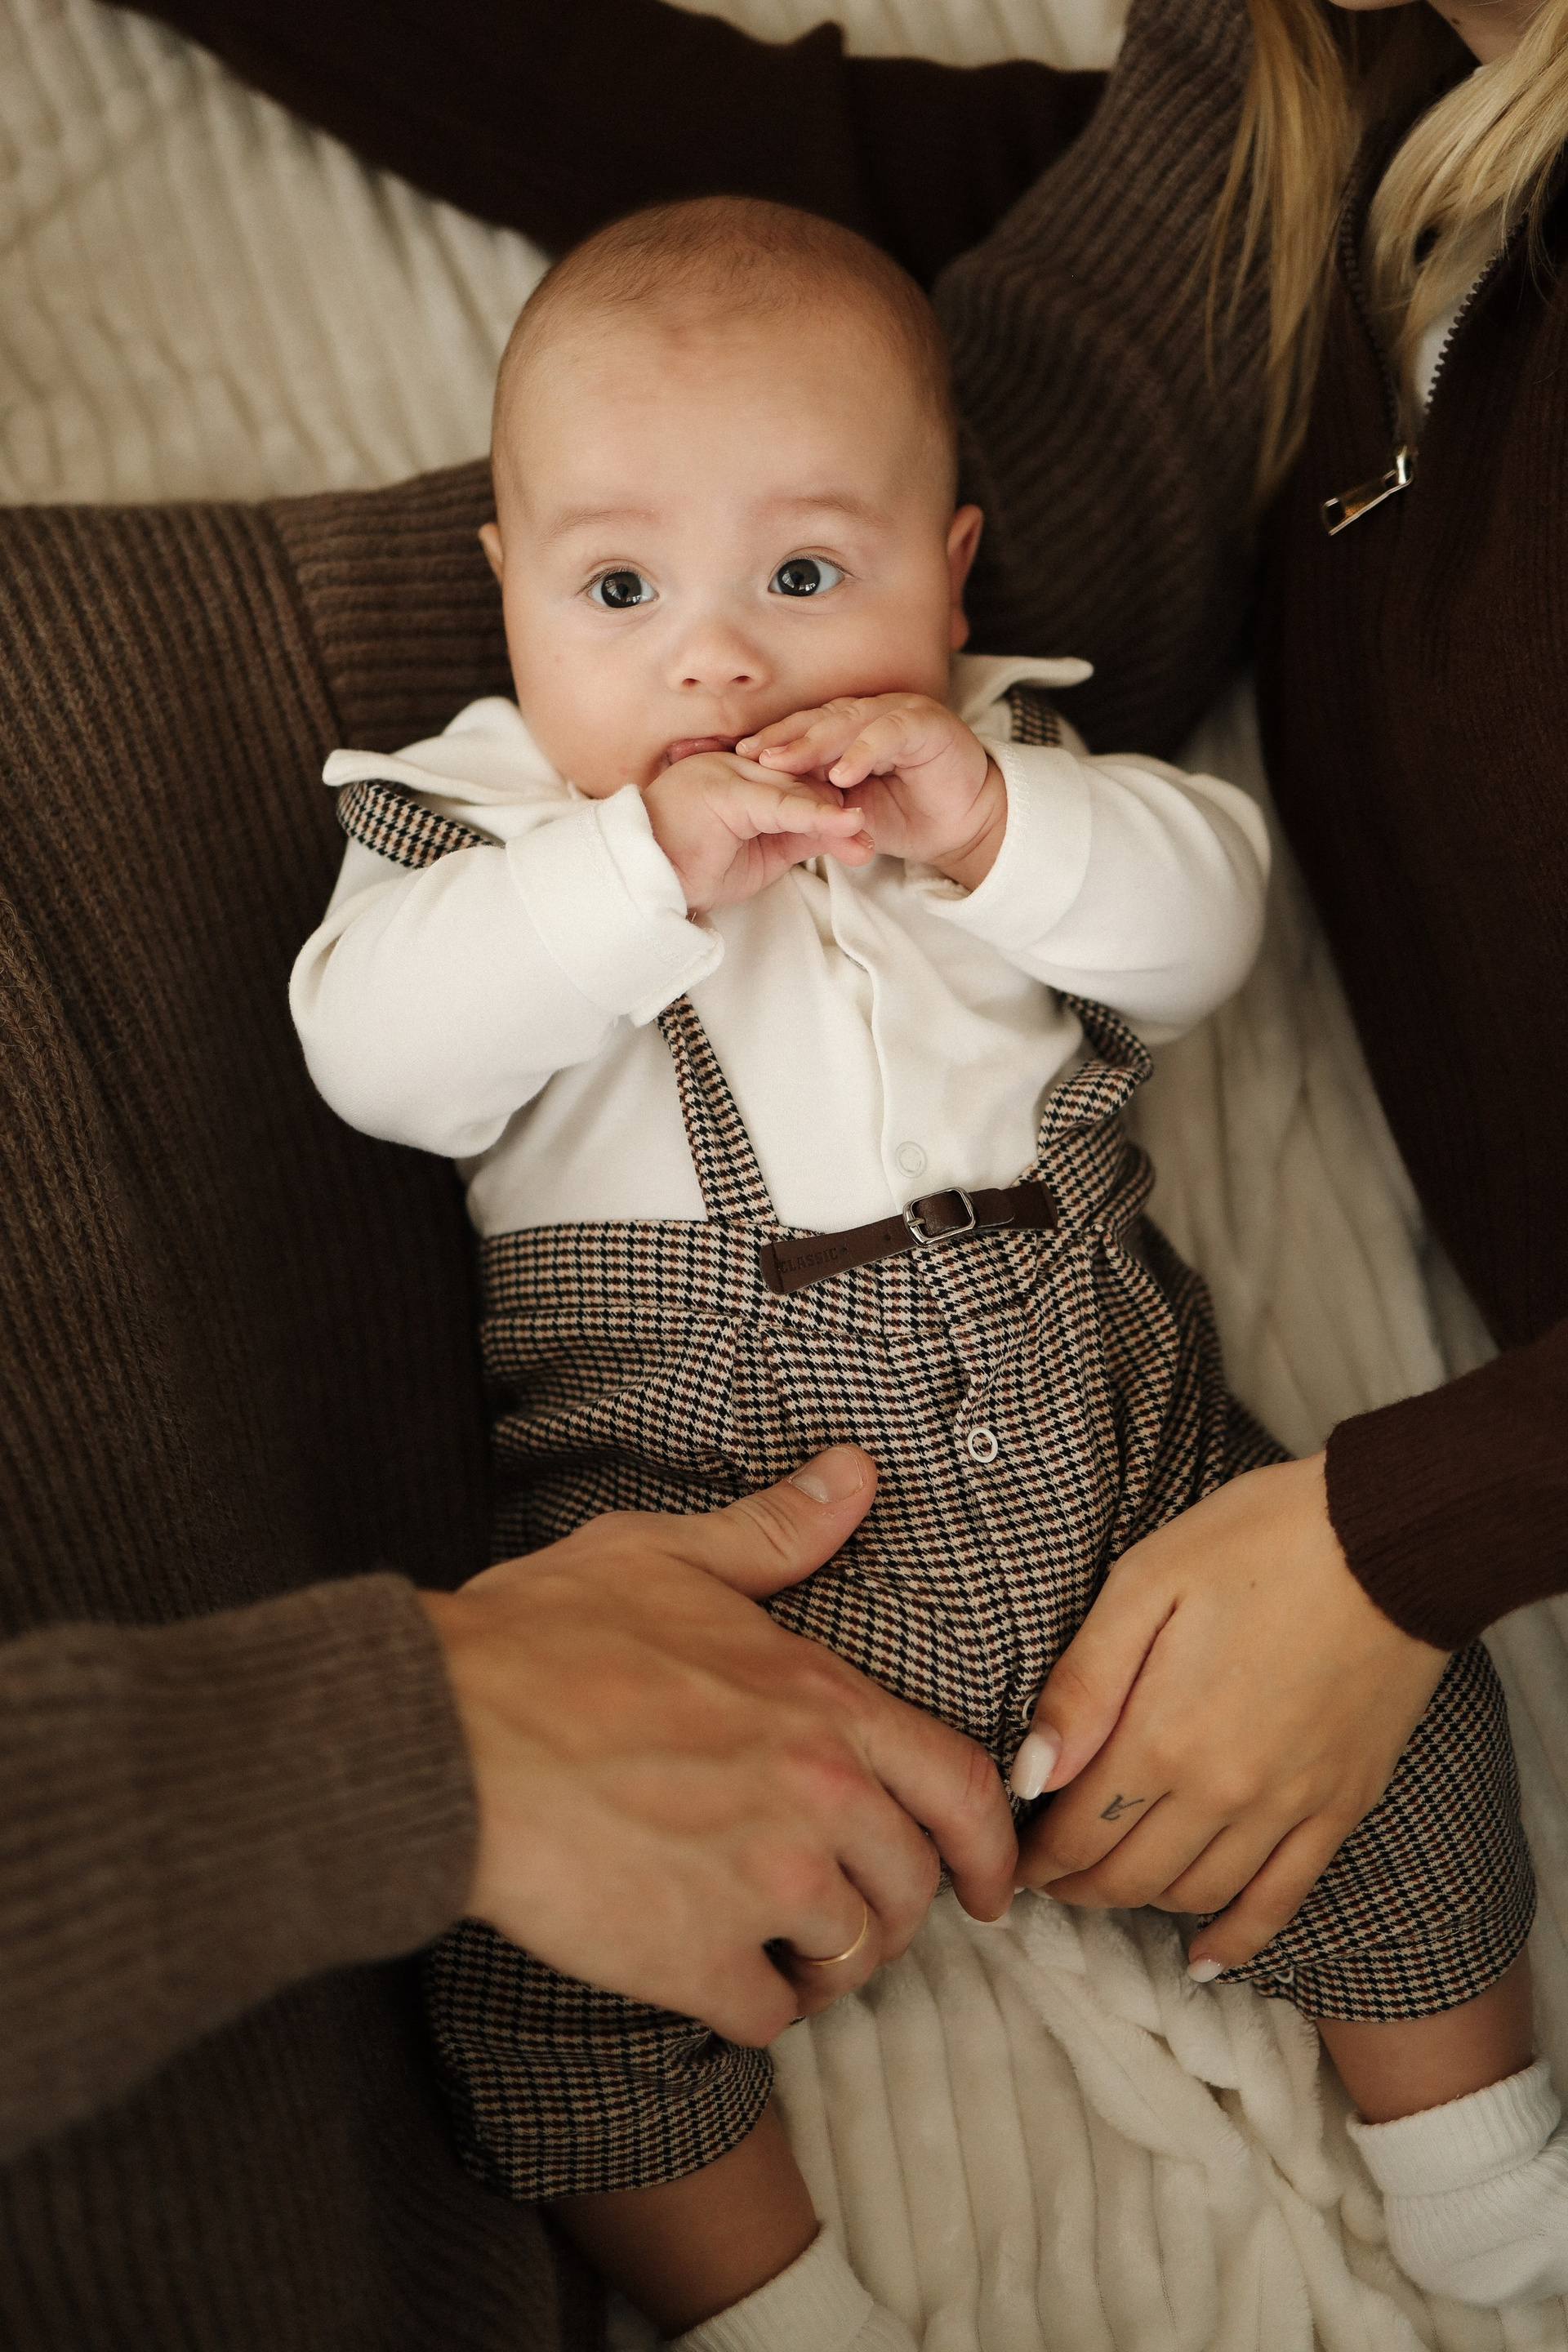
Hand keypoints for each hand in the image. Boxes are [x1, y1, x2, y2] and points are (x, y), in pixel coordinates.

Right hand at [420, 1446, 1014, 2043]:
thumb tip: (856, 1474)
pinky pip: (768, 2015)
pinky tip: (710, 1973)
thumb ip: (774, 1531)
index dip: (991, 1850)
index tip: (991, 1888)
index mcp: (823, 1703)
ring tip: (776, 1945)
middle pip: (912, 1887)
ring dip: (821, 1961)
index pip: (960, 1788)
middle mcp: (817, 1796)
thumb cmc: (541, 1639)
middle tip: (844, 1911)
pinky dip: (750, 2006)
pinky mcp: (695, 1958)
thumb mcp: (664, 1556)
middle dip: (889, 1908)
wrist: (444, 1734)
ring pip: (850, 1957)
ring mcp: (762, 1883)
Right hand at [643, 749, 872, 911]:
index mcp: (738, 777)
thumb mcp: (757, 856)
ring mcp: (727, 775)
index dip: (830, 803)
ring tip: (866, 832)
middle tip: (872, 835)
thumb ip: (796, 838)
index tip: (862, 823)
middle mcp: (733, 766)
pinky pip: (779, 804)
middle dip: (839, 809)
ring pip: (793, 790)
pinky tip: (846, 822)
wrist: (643, 883)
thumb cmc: (691, 872)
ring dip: (834, 814)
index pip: (795, 783)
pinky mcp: (725, 793)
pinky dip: (815, 814)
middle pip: (801, 782)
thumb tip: (843, 834)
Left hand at [739, 694, 1006, 888]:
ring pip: (848, 721)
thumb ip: (814, 796)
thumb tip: (764, 796)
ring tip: (784, 764)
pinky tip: (843, 772)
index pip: (801, 728)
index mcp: (848, 727)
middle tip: (747, 756)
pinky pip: (890, 733)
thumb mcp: (847, 808)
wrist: (961, 826)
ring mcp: (899, 713)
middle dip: (781, 739)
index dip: (768, 742)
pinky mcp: (927, 724)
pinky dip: (865, 751)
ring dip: (814, 743)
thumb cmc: (903, 814)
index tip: (732, 759)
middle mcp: (870, 713)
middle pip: (817, 720)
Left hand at [1011, 1454, 1448, 1970]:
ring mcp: (1288, 1807)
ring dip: (1141, 1903)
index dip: (1036, 1856)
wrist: (1387, 1540)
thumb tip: (1029, 1773)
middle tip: (1049, 1874)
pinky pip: (1282, 1900)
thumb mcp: (1145, 1583)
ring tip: (1109, 1886)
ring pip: (1196, 1894)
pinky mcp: (1340, 1806)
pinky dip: (1239, 1939)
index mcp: (1162, 1735)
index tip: (1011, 1853)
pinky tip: (1204, 1959)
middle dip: (1076, 1885)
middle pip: (1128, 1876)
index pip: (1078, 1832)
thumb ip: (1083, 1686)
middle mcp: (1222, 1791)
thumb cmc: (1257, 1541)